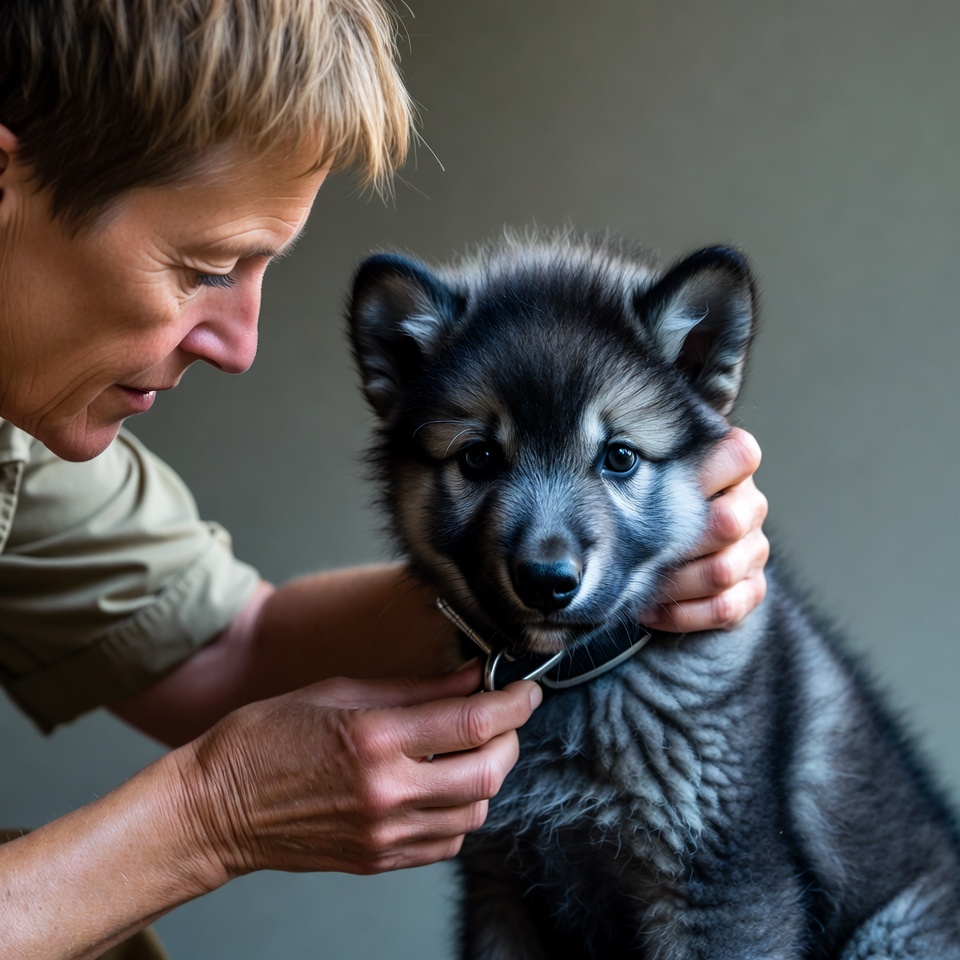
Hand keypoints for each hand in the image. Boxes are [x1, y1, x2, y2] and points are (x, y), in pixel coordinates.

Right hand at [173, 666, 540, 883]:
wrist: (219, 808)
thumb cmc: (268, 738)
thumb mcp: (340, 692)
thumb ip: (415, 690)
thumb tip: (472, 678)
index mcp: (375, 738)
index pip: (473, 721)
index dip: (513, 702)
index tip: (526, 689)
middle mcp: (386, 792)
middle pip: (488, 773)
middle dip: (511, 739)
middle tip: (506, 715)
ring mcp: (384, 834)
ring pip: (475, 810)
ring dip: (488, 774)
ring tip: (471, 746)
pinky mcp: (379, 860)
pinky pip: (448, 841)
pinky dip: (461, 809)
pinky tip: (443, 783)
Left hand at [643, 427, 768, 631]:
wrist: (675, 547)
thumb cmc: (653, 501)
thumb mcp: (650, 475)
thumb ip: (643, 465)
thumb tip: (604, 462)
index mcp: (733, 466)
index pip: (738, 455)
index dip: (702, 472)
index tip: (659, 485)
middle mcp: (750, 506)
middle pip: (725, 524)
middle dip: (673, 544)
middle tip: (634, 549)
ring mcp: (755, 549)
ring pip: (720, 572)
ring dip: (670, 584)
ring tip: (634, 584)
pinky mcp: (752, 588)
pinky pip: (724, 609)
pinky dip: (680, 614)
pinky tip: (650, 611)